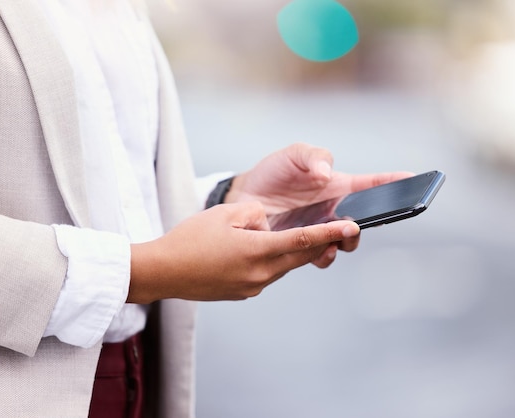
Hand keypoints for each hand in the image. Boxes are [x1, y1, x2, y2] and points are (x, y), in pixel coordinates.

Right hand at [127, 201, 359, 302]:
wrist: (163, 273)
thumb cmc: (188, 240)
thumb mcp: (223, 213)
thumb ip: (254, 213)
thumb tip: (266, 222)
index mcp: (257, 250)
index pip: (303, 240)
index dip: (330, 233)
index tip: (352, 227)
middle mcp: (260, 273)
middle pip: (299, 257)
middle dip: (320, 243)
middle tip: (339, 231)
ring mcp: (252, 286)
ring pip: (284, 266)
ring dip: (293, 252)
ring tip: (295, 236)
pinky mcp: (244, 293)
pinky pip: (268, 274)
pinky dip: (273, 261)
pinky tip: (259, 250)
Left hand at [224, 143, 412, 262]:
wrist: (243, 197)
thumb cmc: (273, 172)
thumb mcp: (294, 154)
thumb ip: (315, 157)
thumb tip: (328, 175)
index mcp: (339, 185)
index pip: (373, 184)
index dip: (395, 182)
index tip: (416, 179)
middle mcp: (335, 210)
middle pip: (366, 220)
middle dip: (373, 222)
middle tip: (366, 220)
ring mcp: (320, 229)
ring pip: (346, 242)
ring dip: (347, 242)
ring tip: (339, 238)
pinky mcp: (303, 244)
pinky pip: (320, 256)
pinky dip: (323, 256)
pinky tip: (318, 251)